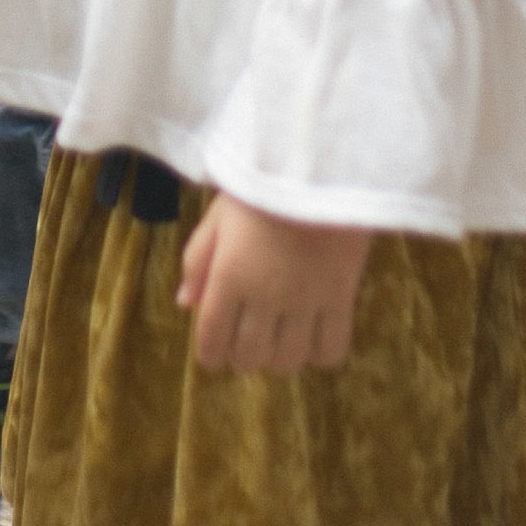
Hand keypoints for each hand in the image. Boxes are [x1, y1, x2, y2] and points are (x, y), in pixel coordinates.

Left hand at [177, 194, 370, 373]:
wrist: (319, 165)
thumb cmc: (262, 183)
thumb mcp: (217, 215)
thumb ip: (197, 260)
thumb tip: (185, 303)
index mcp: (228, 278)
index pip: (212, 339)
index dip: (211, 356)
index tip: (214, 355)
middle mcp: (264, 299)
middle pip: (249, 356)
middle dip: (242, 357)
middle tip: (247, 343)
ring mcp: (304, 302)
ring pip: (288, 360)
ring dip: (279, 358)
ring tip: (280, 341)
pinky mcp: (341, 298)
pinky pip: (331, 349)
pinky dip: (320, 354)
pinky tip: (314, 338)